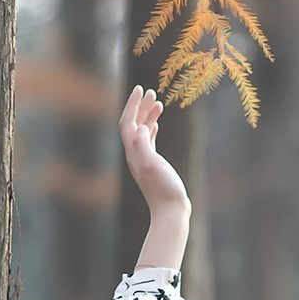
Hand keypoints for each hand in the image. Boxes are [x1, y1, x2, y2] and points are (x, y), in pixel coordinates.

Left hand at [119, 85, 190, 213]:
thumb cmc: (164, 189)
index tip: (140, 89)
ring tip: (157, 102)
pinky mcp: (153, 165)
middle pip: (133, 124)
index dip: (132, 105)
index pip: (128, 122)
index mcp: (133, 152)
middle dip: (140, 106)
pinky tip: (156, 124)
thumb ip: (144, 146)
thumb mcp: (153, 165)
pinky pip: (148, 141)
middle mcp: (135, 154)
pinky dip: (151, 128)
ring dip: (147, 115)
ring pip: (141, 131)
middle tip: (150, 91)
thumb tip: (141, 128)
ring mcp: (143, 160)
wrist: (170, 210)